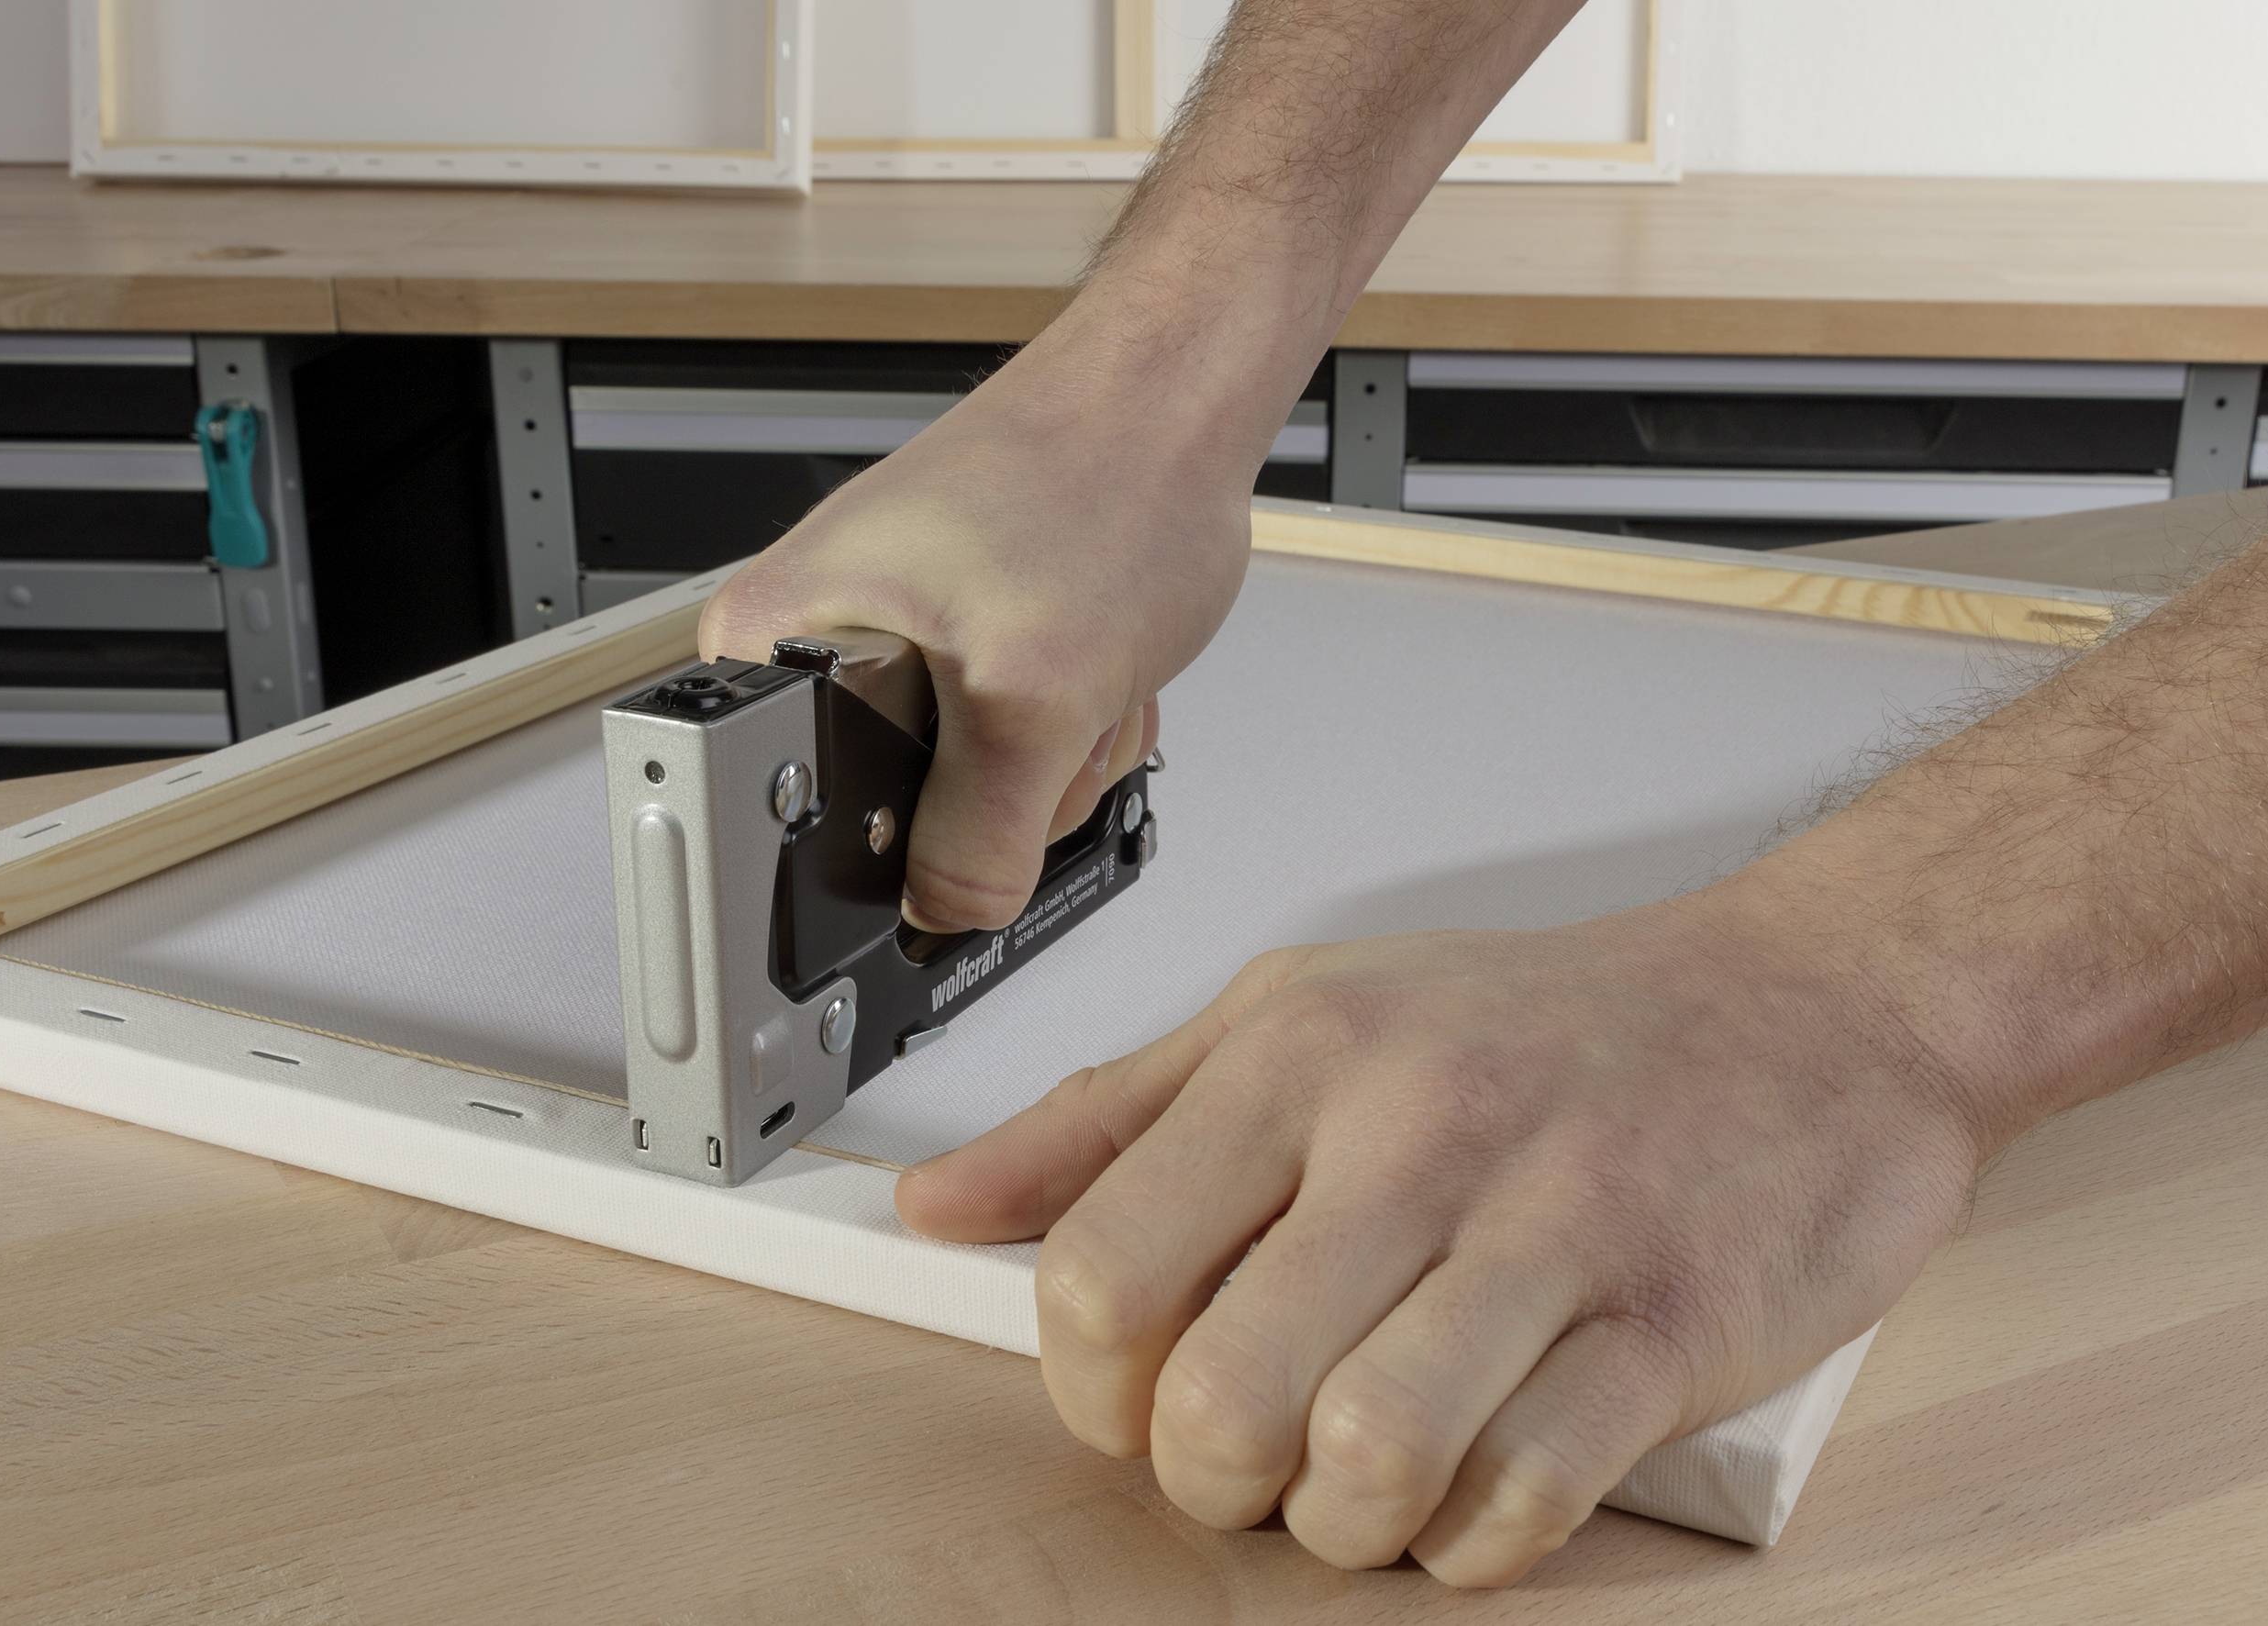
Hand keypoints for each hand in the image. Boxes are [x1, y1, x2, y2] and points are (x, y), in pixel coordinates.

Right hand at [697, 319, 1269, 931]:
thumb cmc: (1096, 479)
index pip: (778, 819)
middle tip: (1042, 701)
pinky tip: (1090, 660)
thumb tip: (941, 915)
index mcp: (772, 644)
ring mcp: (891, 653)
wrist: (1170, 402)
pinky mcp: (958, 655)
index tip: (949, 815)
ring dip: (1055, 756)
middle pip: (892, 823)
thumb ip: (975, 836)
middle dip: (1007, 791)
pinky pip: (1011, 759)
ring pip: (970, 800)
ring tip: (1074, 659)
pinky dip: (1071, 727)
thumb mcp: (1032, 695)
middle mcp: (814, 646)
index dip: (879, 852)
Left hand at [894, 879, 1986, 1584]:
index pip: (1101, 1268)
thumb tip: (941, 1209)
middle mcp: (1416, 1130)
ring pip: (1363, 1459)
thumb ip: (1107, 1116)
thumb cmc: (1548, 1025)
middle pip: (1219, 1393)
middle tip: (1244, 1464)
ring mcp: (1551, 1228)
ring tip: (1355, 1490)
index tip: (1128, 1398)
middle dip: (1208, 1479)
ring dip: (1337, 1527)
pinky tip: (1471, 1495)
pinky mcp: (1672, 1326)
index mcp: (1300, 1053)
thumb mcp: (1300, 1015)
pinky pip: (1523, 1498)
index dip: (1085, 1387)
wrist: (1817, 1002)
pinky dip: (1471, 1542)